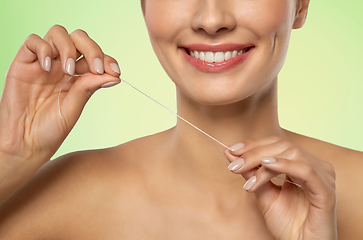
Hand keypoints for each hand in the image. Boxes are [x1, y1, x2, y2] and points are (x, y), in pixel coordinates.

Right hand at [0, 25, 120, 160]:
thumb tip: (114, 75)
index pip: (95, 56)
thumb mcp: (74, 107)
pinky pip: (32, 41)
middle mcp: (61, 66)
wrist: (25, 143)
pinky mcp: (23, 63)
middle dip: (92, 49)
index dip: (107, 59)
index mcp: (77, 77)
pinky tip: (47, 68)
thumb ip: (89, 87)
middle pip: (79, 39)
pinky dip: (43, 48)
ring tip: (69, 70)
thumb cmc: (50, 129)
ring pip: (58, 33)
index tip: (115, 72)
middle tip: (96, 68)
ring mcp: (43, 63)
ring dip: (69, 48)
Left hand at [224, 136, 336, 239]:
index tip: (232, 150)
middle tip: (234, 163)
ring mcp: (323, 178)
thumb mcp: (263, 193)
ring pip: (293, 154)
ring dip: (263, 161)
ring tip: (244, 171)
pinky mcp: (326, 192)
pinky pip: (306, 171)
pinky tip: (266, 166)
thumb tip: (230, 152)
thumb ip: (250, 172)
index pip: (278, 144)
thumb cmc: (287, 224)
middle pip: (284, 146)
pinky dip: (285, 165)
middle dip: (254, 152)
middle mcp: (316, 168)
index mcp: (302, 165)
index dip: (254, 144)